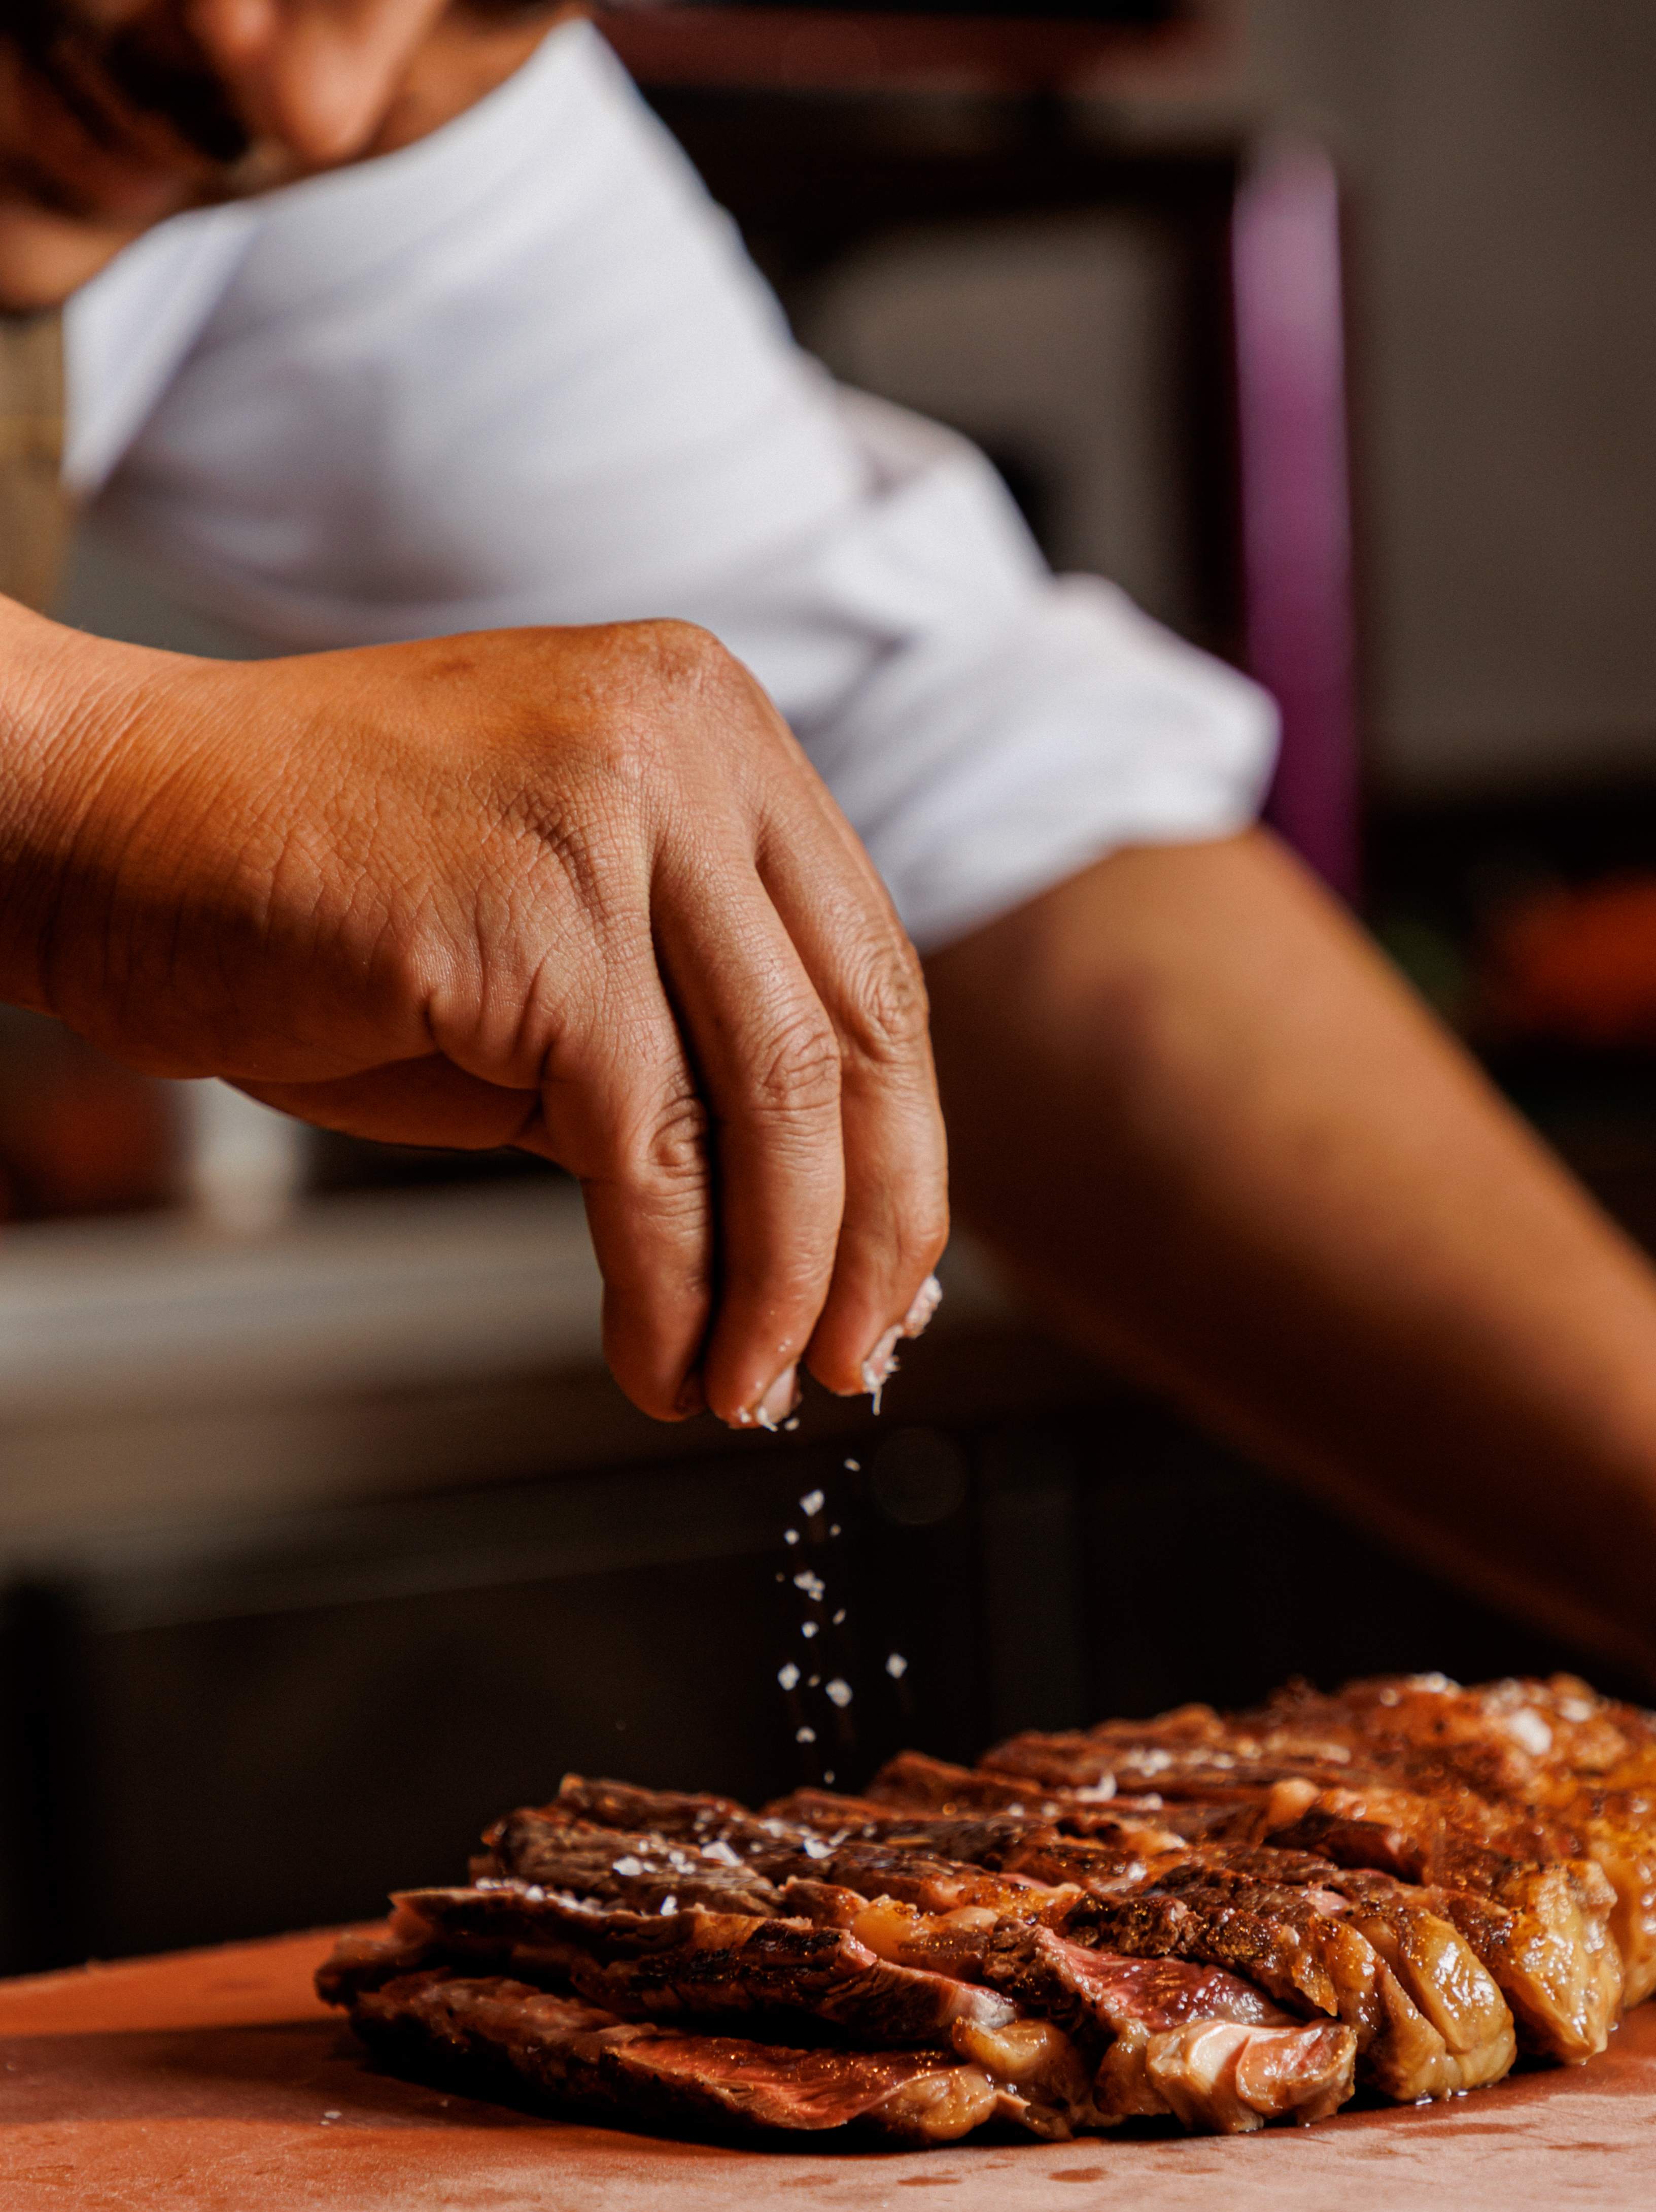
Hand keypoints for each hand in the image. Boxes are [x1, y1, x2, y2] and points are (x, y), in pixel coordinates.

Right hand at [2, 608, 945, 1423]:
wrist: (107, 835)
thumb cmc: (312, 902)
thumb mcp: (554, 945)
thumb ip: (684, 1036)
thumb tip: (811, 1220)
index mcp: (715, 728)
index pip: (865, 973)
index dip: (897, 1152)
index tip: (891, 1278)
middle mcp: (687, 744)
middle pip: (848, 1038)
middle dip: (870, 1235)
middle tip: (851, 1360)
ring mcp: (615, 815)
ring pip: (768, 1101)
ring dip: (775, 1282)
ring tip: (750, 1386)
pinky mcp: (535, 917)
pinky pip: (649, 1149)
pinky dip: (671, 1284)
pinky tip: (659, 1358)